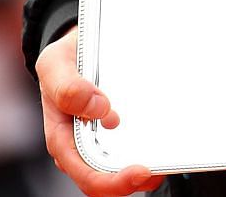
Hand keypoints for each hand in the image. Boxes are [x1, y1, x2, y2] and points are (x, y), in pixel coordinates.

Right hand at [35, 28, 159, 194]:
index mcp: (63, 137)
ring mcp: (102, 136)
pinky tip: (166, 139)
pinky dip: (151, 146)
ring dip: (146, 168)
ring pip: (123, 164)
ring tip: (169, 160)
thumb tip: (99, 108)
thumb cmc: (64, 60)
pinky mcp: (120, 125)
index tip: (139, 171)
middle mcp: (83, 143)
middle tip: (159, 170)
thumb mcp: (55, 65)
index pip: (85, 172)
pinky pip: (135, 141)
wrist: (79, 44)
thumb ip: (68, 86)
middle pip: (107, 177)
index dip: (111, 181)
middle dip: (133, 182)